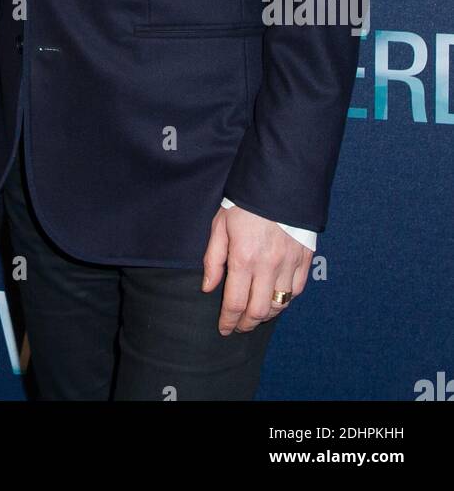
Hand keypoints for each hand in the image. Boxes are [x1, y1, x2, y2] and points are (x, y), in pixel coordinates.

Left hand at [201, 204, 311, 334]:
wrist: (278, 183)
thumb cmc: (244, 204)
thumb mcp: (220, 225)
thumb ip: (213, 259)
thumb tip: (208, 287)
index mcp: (243, 258)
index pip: (235, 303)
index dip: (228, 321)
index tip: (224, 328)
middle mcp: (268, 266)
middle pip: (259, 311)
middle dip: (247, 324)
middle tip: (239, 326)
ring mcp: (289, 264)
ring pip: (280, 304)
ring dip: (267, 315)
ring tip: (256, 314)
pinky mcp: (304, 259)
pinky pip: (297, 291)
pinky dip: (286, 299)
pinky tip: (276, 298)